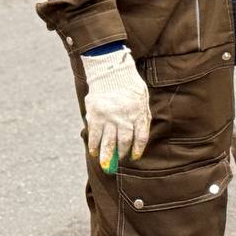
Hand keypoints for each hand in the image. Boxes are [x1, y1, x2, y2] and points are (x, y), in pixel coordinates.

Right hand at [82, 47, 150, 171]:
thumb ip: (142, 116)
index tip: (134, 156)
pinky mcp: (96, 115)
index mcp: (139, 113)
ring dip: (106, 156)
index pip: (141, 137)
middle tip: (118, 161)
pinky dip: (94, 146)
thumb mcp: (142, 98)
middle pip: (124, 142)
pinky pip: (94, 136)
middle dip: (121, 154)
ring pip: (108, 143)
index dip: (137, 149)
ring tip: (105, 165)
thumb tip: (139, 135)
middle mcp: (125, 117)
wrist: (111, 70)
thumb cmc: (129, 85)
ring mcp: (110, 117)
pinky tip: (94, 152)